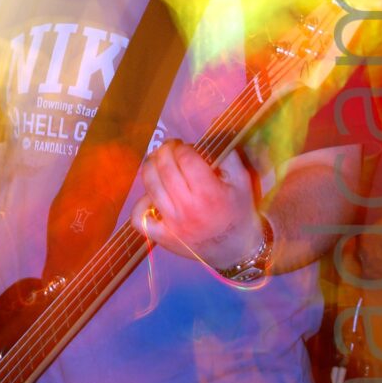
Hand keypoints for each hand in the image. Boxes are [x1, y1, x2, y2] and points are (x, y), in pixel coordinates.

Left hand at [130, 142, 262, 268]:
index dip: (183, 147)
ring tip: (157, 162)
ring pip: (150, 186)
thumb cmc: (239, 212)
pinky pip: (139, 218)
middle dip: (165, 151)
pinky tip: (151, 195)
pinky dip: (140, 204)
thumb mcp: (242, 181)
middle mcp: (188, 208)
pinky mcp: (162, 237)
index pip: (186, 158)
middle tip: (169, 148)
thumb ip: (227, 155)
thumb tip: (211, 132)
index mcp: (210, 193)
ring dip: (150, 167)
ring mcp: (172, 224)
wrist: (237, 250)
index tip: (186, 147)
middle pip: (165, 168)